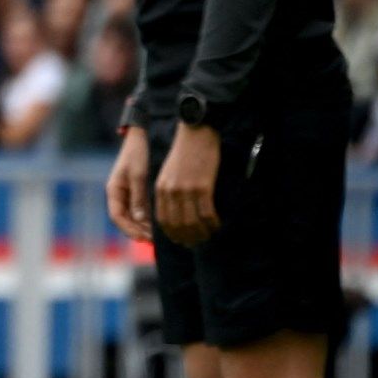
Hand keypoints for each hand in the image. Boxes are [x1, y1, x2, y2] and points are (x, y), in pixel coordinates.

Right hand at [105, 127, 151, 241]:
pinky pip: (141, 210)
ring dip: (144, 227)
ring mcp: (128, 194)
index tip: (143, 238)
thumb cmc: (138, 153)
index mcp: (114, 190)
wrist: (142, 136)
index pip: (117, 216)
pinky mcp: (138, 191)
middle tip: (156, 241)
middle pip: (125, 220)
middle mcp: (119, 195)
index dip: (129, 229)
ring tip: (160, 236)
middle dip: (138, 232)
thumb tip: (140, 220)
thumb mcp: (138, 174)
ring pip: (134, 217)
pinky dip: (149, 218)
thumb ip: (139, 197)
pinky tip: (161, 223)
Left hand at [155, 122, 221, 246]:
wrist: (195, 134)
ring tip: (208, 236)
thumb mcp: (168, 173)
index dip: (172, 234)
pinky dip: (212, 223)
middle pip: (177, 225)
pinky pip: (207, 213)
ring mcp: (186, 190)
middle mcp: (170, 192)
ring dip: (201, 233)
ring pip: (192, 222)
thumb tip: (174, 213)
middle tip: (197, 244)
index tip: (181, 241)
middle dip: (187, 238)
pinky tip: (217, 225)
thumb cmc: (184, 154)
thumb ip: (167, 192)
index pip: (163, 220)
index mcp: (160, 189)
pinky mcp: (202, 187)